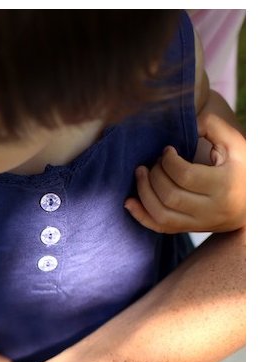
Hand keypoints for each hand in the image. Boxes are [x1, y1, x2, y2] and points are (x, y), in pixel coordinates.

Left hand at [124, 111, 244, 233]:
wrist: (252, 203)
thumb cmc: (242, 168)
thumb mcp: (235, 144)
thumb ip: (213, 126)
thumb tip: (188, 120)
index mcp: (224, 184)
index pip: (185, 175)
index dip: (168, 161)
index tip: (166, 150)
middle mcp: (212, 209)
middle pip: (170, 195)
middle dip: (154, 175)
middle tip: (153, 162)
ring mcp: (200, 223)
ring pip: (161, 214)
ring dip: (144, 193)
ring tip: (140, 174)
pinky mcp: (189, 230)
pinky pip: (160, 228)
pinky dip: (141, 216)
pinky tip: (129, 202)